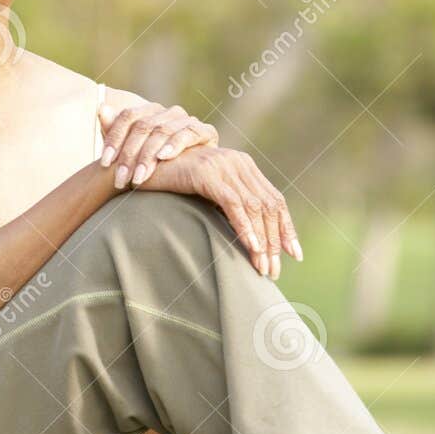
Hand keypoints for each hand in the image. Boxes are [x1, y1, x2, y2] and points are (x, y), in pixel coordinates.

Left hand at [98, 100, 217, 192]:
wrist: (194, 175)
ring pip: (163, 131)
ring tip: (138, 177)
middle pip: (143, 126)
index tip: (104, 163)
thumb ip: (115, 131)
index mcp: (149, 111)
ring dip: (148, 156)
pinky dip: (175, 144)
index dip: (114, 138)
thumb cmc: (157, 164)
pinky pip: (189, 133)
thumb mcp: (131, 150)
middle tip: (120, 179)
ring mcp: (187, 119)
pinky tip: (163, 157)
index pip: (128, 117)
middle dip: (129, 155)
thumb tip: (101, 108)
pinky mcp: (206, 131)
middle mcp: (168, 112)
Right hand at [137, 146, 301, 279]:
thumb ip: (226, 203)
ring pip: (254, 207)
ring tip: (261, 266)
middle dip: (275, 241)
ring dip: (261, 240)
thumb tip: (247, 236)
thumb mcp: (205, 192)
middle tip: (272, 271)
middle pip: (269, 205)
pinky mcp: (207, 173)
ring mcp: (224, 166)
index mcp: (243, 166)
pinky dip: (244, 226)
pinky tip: (250, 246)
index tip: (294, 255)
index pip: (274, 199)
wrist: (140, 166)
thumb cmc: (170, 184)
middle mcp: (239, 162)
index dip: (286, 227)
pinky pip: (233, 203)